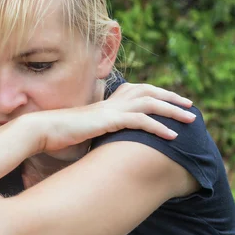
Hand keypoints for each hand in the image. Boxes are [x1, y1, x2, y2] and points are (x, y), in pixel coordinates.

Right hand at [27, 83, 195, 153]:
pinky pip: (141, 121)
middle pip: (150, 93)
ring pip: (150, 104)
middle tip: (190, 107)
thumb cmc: (61, 133)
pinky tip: (173, 136)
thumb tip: (109, 141)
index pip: (139, 93)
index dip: (158, 96)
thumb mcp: (86, 131)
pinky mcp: (109, 120)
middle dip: (172, 99)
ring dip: (173, 111)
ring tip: (191, 120)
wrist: (44, 130)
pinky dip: (159, 127)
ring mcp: (111, 109)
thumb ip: (100, 131)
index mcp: (108, 103)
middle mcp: (112, 102)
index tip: (173, 102)